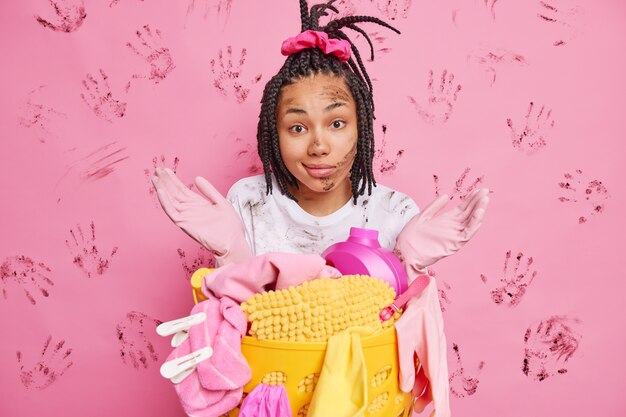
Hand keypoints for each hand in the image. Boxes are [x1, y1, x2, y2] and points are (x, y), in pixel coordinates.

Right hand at [151, 167, 251, 265]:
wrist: (234, 242)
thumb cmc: (231, 227)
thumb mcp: (221, 202)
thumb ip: (209, 190)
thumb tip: (197, 178)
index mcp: (198, 204)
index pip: (182, 190)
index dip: (173, 180)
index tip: (166, 170)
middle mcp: (190, 210)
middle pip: (174, 193)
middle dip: (165, 182)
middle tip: (157, 170)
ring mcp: (187, 217)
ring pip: (171, 201)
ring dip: (163, 189)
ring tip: (155, 178)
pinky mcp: (186, 224)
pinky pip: (172, 212)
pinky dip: (165, 202)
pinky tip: (161, 191)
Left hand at [394, 276, 449, 414]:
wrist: (422, 290)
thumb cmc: (412, 312)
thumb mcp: (404, 339)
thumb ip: (406, 365)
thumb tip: (407, 388)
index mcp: (434, 355)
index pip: (438, 388)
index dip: (438, 404)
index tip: (437, 416)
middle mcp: (438, 353)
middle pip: (437, 384)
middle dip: (430, 399)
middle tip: (419, 411)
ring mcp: (436, 348)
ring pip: (433, 374)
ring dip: (424, 388)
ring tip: (414, 400)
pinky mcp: (432, 343)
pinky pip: (429, 364)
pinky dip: (423, 375)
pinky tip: (415, 381)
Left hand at [395, 188, 488, 275]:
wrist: (403, 252)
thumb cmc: (410, 237)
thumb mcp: (423, 216)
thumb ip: (435, 206)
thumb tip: (446, 195)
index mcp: (446, 221)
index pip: (463, 209)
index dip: (471, 199)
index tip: (478, 190)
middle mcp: (452, 228)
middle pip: (469, 214)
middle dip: (478, 202)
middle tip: (485, 191)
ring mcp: (453, 236)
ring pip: (471, 223)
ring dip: (479, 211)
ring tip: (485, 199)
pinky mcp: (453, 244)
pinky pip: (467, 234)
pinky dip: (474, 224)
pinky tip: (479, 212)